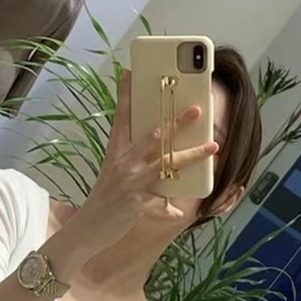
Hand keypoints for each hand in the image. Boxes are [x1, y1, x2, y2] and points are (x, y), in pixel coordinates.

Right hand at [51, 71, 217, 275]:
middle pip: (155, 136)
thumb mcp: (114, 173)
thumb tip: (157, 148)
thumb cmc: (104, 198)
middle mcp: (124, 162)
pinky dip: (169, 209)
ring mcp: (131, 181)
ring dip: (192, 154)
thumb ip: (135, 161)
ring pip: (167, 163)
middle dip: (177, 122)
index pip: (122, 117)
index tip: (130, 72)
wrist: (88, 227)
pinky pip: (161, 202)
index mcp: (116, 151)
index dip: (126, 95)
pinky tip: (175, 212)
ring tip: (212, 146)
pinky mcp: (137, 202)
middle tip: (197, 109)